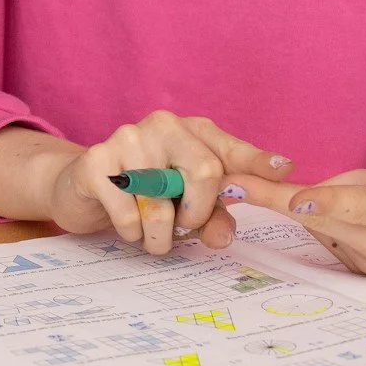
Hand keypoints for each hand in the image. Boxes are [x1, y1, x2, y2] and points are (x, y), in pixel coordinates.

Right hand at [0, 113, 293, 257]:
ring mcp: (126, 139)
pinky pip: (126, 211)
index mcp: (191, 131)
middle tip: (185, 229)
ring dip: (161, 236)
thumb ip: (213, 218)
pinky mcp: (95, 162)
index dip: (257, 162)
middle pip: (205, 170)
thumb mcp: (185, 205)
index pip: (231, 148)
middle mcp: (162, 125)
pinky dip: (131, 231)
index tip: (283, 170)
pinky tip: (126, 226)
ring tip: (154, 240)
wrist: (82, 188)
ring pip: (162, 201)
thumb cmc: (145, 194)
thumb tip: (223, 234)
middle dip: (199, 213)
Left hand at [229, 106, 365, 273]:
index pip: (359, 209)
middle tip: (229, 181)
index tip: (292, 196)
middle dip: (275, 197)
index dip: (325, 201)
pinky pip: (323, 226)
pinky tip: (365, 195)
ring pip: (317, 218)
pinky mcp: (361, 263)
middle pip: (317, 219)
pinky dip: (327, 205)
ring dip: (320, 192)